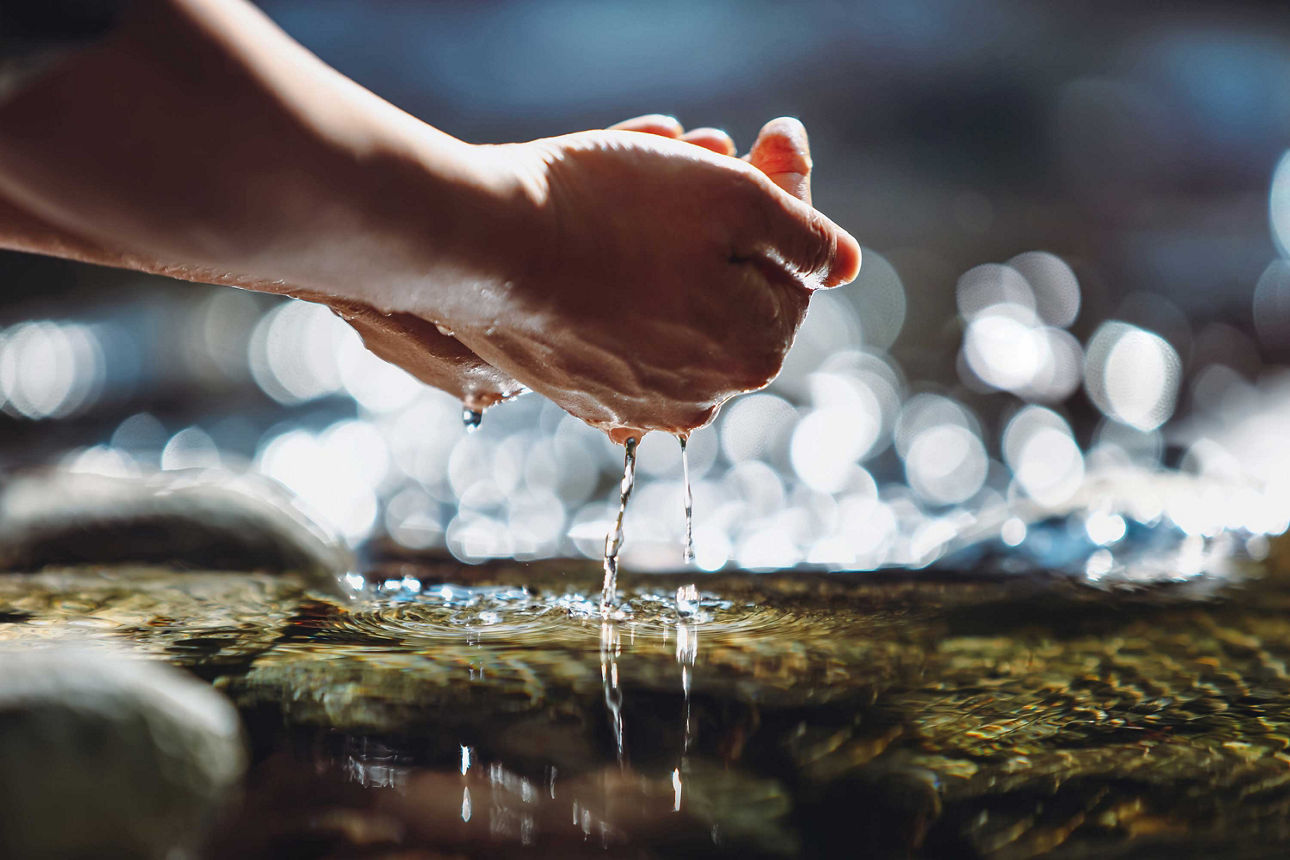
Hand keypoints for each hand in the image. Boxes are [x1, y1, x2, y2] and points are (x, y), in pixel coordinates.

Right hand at [443, 116, 859, 441]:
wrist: (478, 246)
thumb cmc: (609, 211)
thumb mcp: (734, 198)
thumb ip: (807, 235)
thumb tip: (845, 262)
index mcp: (754, 353)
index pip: (796, 270)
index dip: (783, 199)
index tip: (762, 141)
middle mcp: (702, 396)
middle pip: (733, 292)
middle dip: (723, 222)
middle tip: (695, 150)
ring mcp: (636, 402)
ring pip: (677, 308)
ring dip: (672, 249)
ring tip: (637, 188)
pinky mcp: (581, 393)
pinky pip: (624, 331)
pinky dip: (624, 287)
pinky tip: (598, 240)